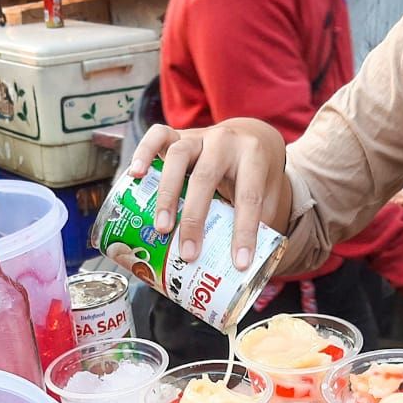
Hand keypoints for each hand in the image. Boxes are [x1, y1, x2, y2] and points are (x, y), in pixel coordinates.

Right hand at [129, 119, 290, 269]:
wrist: (249, 135)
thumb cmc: (255, 173)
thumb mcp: (268, 194)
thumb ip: (258, 222)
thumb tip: (242, 267)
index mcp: (253, 156)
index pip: (249, 196)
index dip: (245, 231)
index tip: (239, 263)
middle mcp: (224, 142)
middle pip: (206, 177)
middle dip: (194, 218)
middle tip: (187, 253)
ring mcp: (198, 137)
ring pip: (178, 156)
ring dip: (167, 194)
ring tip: (160, 227)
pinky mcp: (177, 135)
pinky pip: (157, 136)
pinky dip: (143, 153)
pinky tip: (134, 176)